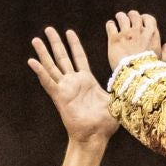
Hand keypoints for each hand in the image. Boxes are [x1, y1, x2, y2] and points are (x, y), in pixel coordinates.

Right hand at [27, 27, 116, 145]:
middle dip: (56, 42)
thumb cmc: (106, 123)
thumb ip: (120, 87)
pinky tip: (32, 61)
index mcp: (86, 80)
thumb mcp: (116, 99)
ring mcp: (65, 88)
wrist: (96, 136)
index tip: (69, 32)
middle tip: (48, 29)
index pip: (79, 57)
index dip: (74, 44)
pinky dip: (40, 71)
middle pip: (63, 57)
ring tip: (36, 39)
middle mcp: (74, 82)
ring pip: (52, 66)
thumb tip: (133, 79)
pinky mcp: (59, 97)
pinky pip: (48, 82)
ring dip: (43, 52)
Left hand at [104, 9, 165, 68]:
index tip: (141, 21)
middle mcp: (139, 31)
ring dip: (120, 17)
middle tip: (128, 18)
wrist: (136, 76)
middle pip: (134, 15)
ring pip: (122, 17)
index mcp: (152, 35)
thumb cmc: (150, 70)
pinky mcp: (115, 39)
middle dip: (131, 16)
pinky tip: (110, 26)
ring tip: (118, 18)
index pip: (148, 18)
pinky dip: (110, 24)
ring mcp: (126, 34)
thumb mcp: (163, 61)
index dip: (144, 18)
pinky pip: (111, 25)